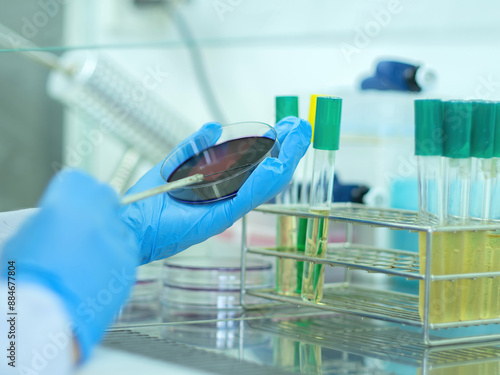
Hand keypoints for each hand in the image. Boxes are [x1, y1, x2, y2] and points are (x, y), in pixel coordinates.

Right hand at [0, 170, 138, 361]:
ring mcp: (116, 239)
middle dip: (98, 210)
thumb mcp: (26, 237)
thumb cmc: (24, 280)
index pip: (82, 182)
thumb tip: (65, 216)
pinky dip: (116, 259)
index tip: (75, 204)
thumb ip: (51, 219)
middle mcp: (97, 216)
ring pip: (120, 226)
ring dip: (108, 236)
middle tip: (85, 230)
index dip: (78, 193)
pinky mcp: (129, 263)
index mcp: (67, 202)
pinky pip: (127, 252)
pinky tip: (98, 274)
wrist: (43, 319)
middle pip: (106, 198)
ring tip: (89, 260)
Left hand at [121, 116, 311, 263]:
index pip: (258, 166)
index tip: (288, 126)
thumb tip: (215, 127)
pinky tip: (277, 166)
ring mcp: (227, 208)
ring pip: (265, 185)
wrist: (132, 224)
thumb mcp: (177, 164)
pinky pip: (246, 198)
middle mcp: (230, 198)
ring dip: (284, 162)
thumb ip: (196, 146)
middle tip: (302, 127)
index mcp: (223, 187)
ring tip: (299, 140)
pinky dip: (263, 183)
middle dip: (288, 150)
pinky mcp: (219, 217)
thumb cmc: (153, 199)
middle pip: (268, 174)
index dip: (276, 146)